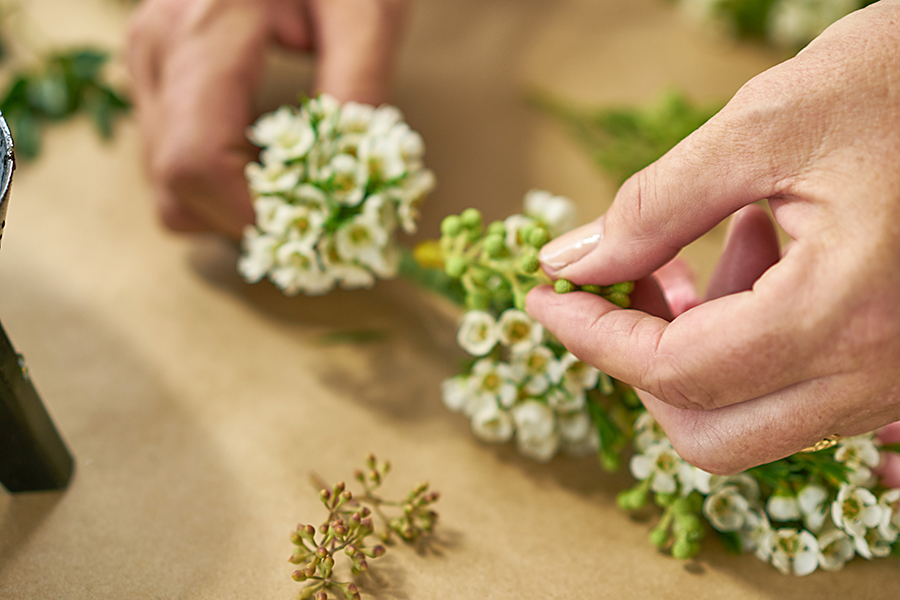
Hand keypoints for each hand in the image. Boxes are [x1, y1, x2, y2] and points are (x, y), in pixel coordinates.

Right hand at [127, 0, 407, 237]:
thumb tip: (349, 174)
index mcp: (203, 33)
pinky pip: (169, 156)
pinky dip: (216, 179)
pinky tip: (264, 163)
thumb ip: (358, 89)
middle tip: (311, 219)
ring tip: (294, 191)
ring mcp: (148, 62)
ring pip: (164, 183)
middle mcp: (158, 54)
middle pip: (172, 188)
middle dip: (243, 220)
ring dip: (228, 205)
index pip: (196, 164)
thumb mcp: (365, 11)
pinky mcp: (157, 71)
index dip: (250, 215)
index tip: (311, 231)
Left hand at [527, 1, 899, 473]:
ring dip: (697, 353)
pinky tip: (762, 252)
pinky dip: (750, 345)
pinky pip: (804, 393)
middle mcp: (877, 375)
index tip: (545, 299)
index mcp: (840, 315)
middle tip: (625, 289)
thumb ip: (653, 207)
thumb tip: (569, 264)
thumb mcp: (763, 128)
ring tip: (707, 251)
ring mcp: (896, 383)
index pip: (674, 371)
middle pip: (712, 435)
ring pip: (756, 422)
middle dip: (642, 369)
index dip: (592, 337)